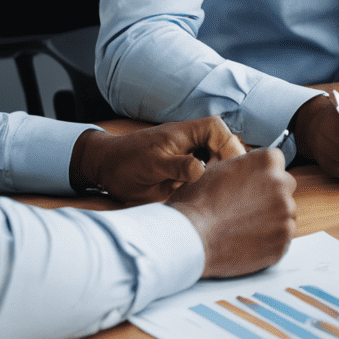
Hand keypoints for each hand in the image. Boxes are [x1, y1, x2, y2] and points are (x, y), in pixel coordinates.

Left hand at [69, 116, 243, 205]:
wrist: (105, 170)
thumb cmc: (127, 161)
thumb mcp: (152, 163)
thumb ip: (178, 165)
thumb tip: (202, 169)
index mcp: (188, 133)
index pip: (220, 133)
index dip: (231, 150)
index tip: (233, 173)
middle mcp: (193, 145)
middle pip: (225, 149)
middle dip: (232, 168)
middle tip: (231, 192)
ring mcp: (191, 160)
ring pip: (218, 166)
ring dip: (222, 180)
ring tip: (222, 200)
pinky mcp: (186, 177)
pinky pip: (206, 179)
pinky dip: (210, 190)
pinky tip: (207, 205)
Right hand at [168, 148, 298, 277]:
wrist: (192, 238)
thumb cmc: (198, 202)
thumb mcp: (219, 168)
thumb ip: (244, 165)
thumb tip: (250, 169)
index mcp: (267, 161)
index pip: (277, 161)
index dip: (263, 174)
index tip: (252, 185)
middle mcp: (281, 185)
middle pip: (285, 186)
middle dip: (272, 194)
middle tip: (247, 207)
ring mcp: (284, 214)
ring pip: (285, 214)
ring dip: (272, 218)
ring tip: (244, 227)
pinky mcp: (282, 242)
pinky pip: (282, 239)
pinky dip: (270, 241)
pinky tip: (248, 241)